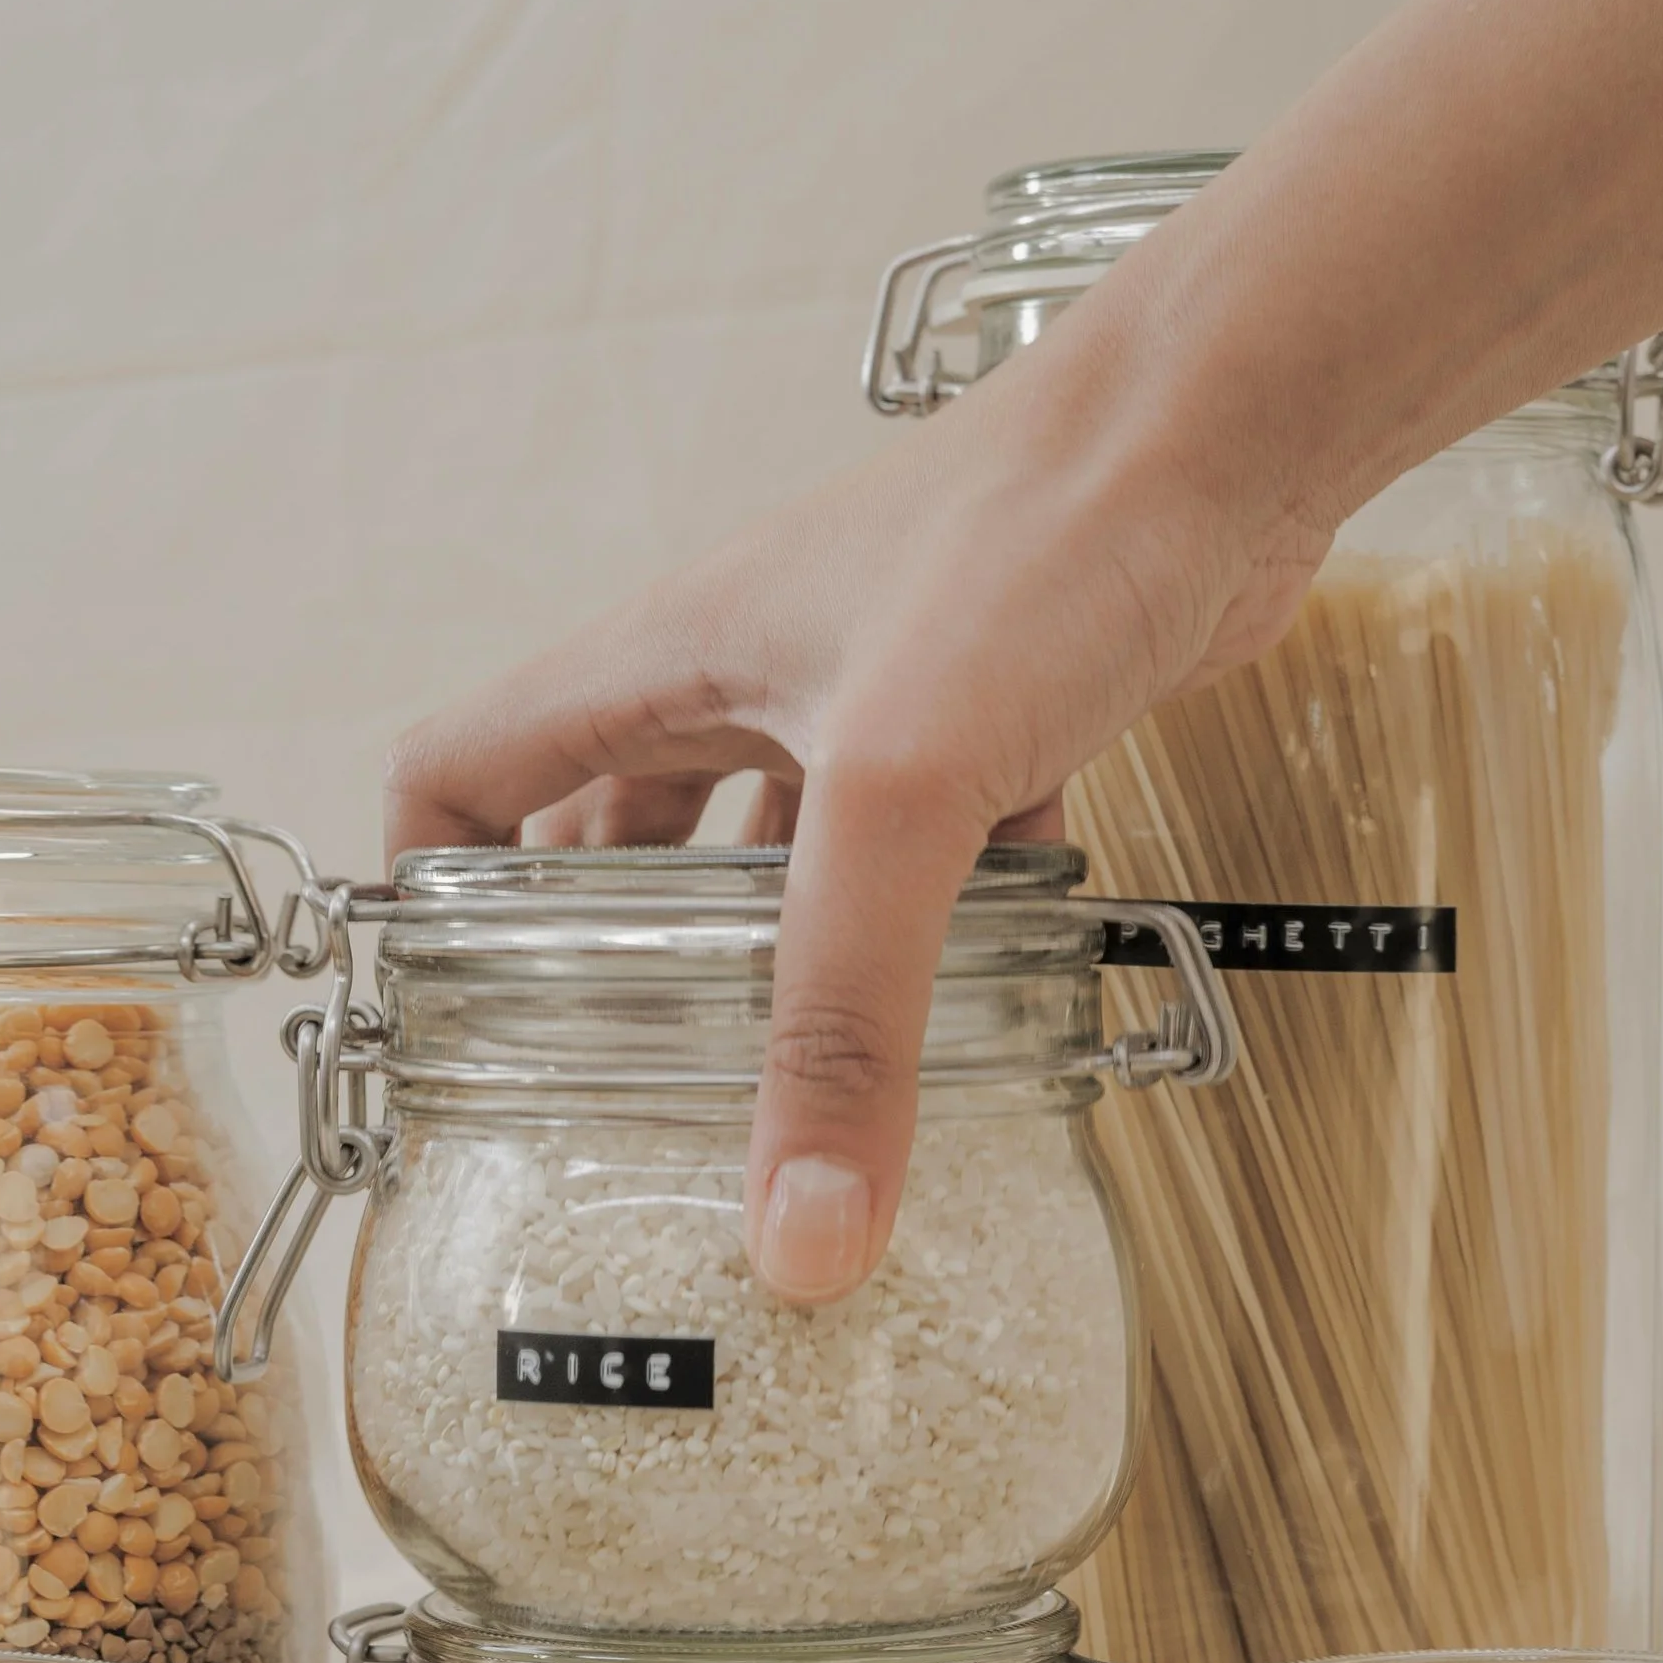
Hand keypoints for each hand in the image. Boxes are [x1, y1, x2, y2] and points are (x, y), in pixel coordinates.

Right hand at [384, 298, 1328, 1301]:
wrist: (1230, 427)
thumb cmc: (1034, 536)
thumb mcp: (901, 795)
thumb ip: (845, 1019)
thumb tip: (798, 1234)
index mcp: (666, 663)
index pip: (467, 769)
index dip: (431, 892)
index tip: (453, 1019)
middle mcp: (750, 672)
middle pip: (616, 832)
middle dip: (611, 963)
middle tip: (623, 1092)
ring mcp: (875, 693)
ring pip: (781, 851)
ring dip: (781, 960)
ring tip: (786, 1085)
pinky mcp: (1000, 718)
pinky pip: (934, 849)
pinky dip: (944, 931)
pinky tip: (980, 1010)